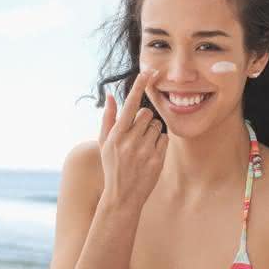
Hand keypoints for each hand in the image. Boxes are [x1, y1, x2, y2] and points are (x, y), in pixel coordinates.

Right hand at [98, 69, 167, 210]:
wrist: (122, 197)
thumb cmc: (112, 167)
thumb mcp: (104, 143)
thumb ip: (108, 118)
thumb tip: (109, 95)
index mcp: (116, 135)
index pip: (130, 104)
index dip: (140, 86)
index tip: (149, 71)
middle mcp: (130, 142)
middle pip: (146, 114)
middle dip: (144, 120)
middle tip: (138, 134)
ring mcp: (144, 151)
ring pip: (157, 125)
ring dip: (152, 131)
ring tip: (142, 146)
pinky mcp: (157, 160)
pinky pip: (164, 138)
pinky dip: (159, 142)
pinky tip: (150, 154)